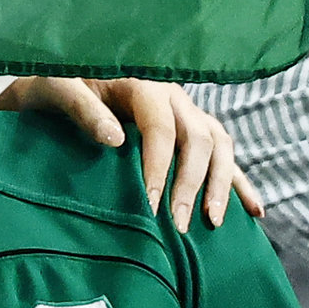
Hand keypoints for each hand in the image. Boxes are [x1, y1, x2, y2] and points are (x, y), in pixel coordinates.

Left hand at [0, 76, 255, 227]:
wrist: (56, 84)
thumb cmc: (54, 87)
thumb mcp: (55, 90)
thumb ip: (83, 110)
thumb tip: (116, 139)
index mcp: (142, 84)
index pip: (160, 129)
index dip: (158, 167)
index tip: (150, 205)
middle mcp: (172, 96)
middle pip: (198, 139)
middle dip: (192, 184)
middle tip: (177, 224)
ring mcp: (186, 112)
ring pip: (219, 145)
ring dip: (220, 184)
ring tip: (213, 222)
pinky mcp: (190, 129)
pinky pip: (223, 154)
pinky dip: (239, 181)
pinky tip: (254, 210)